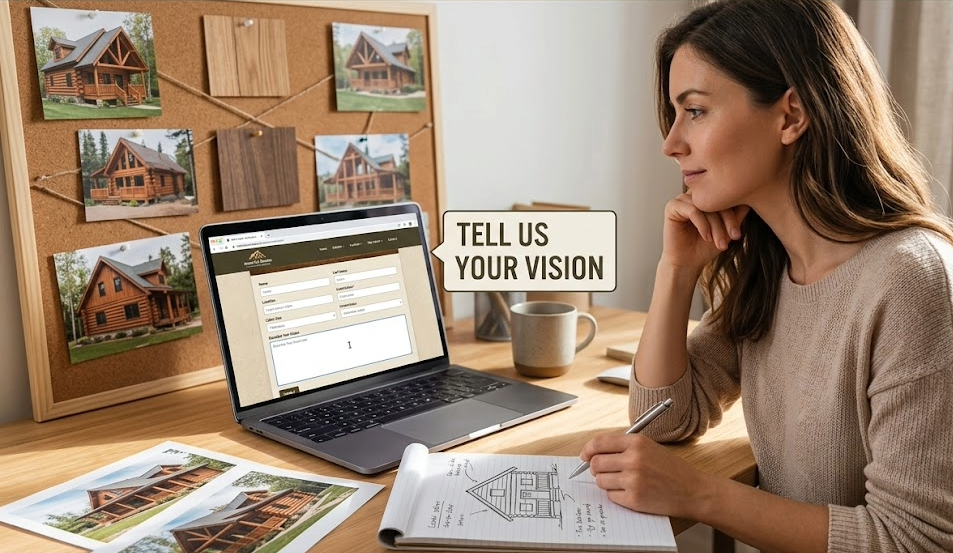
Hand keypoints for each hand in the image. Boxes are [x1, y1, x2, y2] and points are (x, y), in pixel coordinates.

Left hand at [579, 433, 707, 519]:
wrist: (693, 490)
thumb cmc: (670, 468)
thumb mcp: (648, 447)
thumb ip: (622, 447)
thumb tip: (593, 453)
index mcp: (636, 442)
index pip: (599, 442)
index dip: (587, 449)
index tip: (584, 456)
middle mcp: (633, 459)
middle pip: (595, 463)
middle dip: (595, 468)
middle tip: (604, 471)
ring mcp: (633, 480)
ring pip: (600, 481)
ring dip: (606, 482)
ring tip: (622, 482)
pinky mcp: (634, 499)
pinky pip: (611, 496)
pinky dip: (616, 495)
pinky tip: (631, 492)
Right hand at [661, 192, 748, 271]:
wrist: (688, 263)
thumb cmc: (706, 246)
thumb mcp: (727, 229)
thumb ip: (738, 214)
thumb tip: (752, 199)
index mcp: (707, 196)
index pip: (725, 196)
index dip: (734, 214)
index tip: (738, 235)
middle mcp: (694, 194)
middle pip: (716, 199)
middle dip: (726, 221)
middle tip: (732, 238)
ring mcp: (682, 199)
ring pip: (705, 206)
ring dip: (715, 226)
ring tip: (718, 242)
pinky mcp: (672, 206)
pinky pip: (692, 210)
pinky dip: (702, 224)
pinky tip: (706, 237)